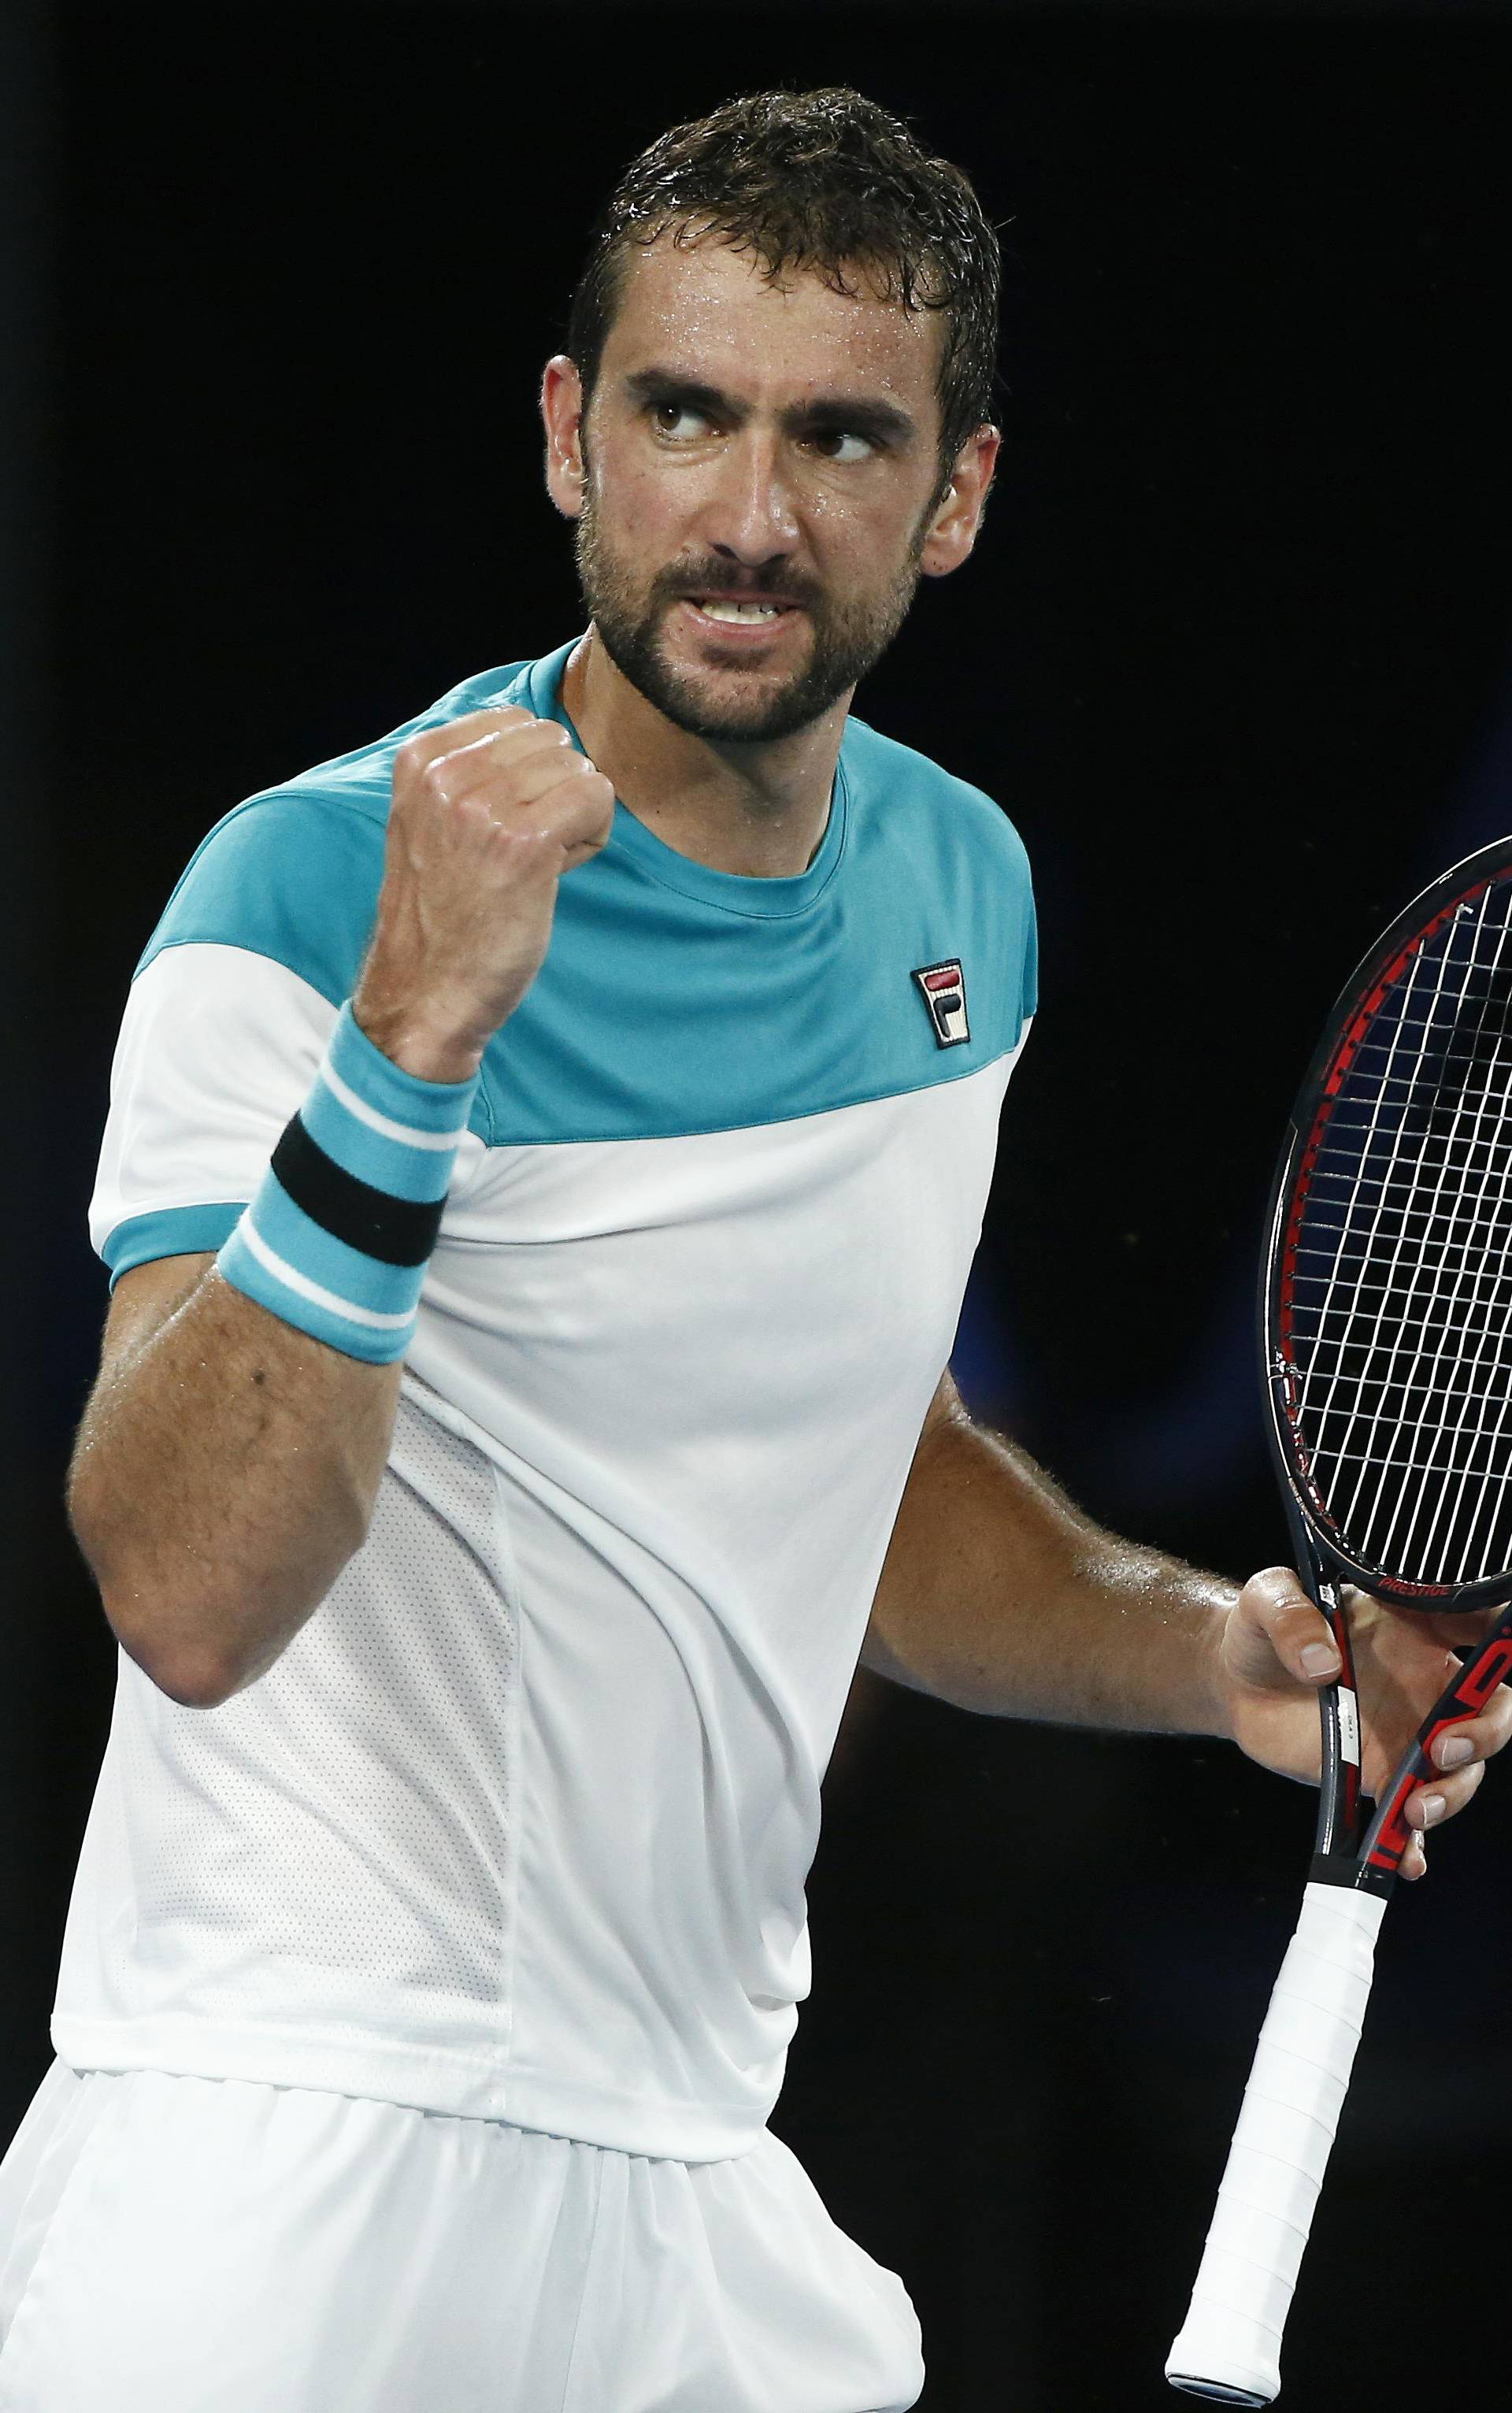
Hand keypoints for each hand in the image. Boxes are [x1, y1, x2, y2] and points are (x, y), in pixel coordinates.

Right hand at [353, 706, 615, 1079]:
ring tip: (534, 867)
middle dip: (554, 794)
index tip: (501, 826)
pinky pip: (596, 799)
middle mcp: (446, 774)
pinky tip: (557, 873)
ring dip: (573, 819)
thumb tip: (545, 734)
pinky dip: (591, 838)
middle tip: (524, 852)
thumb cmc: (441, 912)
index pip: (516, 722)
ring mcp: (483, 808)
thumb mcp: (428, 820)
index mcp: (420, 759)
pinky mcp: (524, 844)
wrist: (425, 990)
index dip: (527, 774)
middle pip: (552, 742)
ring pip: (579, 770)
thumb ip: (466, 770)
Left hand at [1217, 1567, 1511, 1880]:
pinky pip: (1412, 1814)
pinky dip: (1414, 1841)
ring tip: (1416, 1809)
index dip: (1500, 1635)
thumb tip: (1323, 1663)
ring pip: (1462, 1769)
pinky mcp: (1381, 1774)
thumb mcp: (1266, 1601)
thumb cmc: (1261, 1629)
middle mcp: (1424, 1683)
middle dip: (1486, 1732)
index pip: (1478, 1623)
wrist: (1236, 1683)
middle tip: (1442, 1748)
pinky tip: (1405, 1858)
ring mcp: (1408, 1734)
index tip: (1498, 1651)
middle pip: (1491, 1708)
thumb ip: (1291, 1618)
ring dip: (1453, 1793)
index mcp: (1413, 1627)